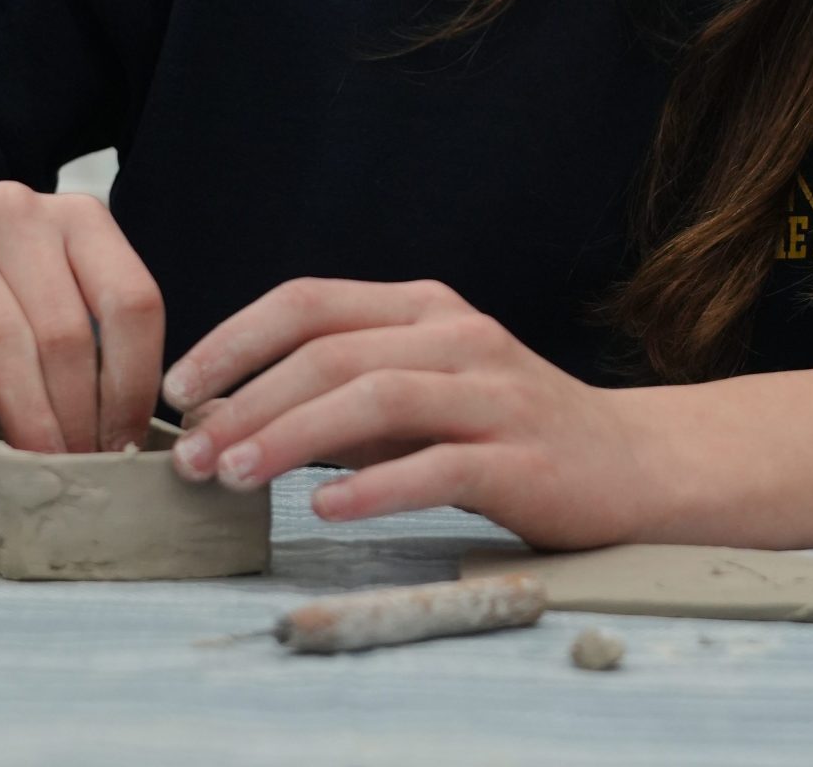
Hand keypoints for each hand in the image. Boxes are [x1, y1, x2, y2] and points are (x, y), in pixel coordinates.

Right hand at [0, 181, 163, 454]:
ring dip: (26, 412)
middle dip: (77, 413)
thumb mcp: (44, 287)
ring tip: (37, 464)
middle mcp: (18, 212)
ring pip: (1, 337)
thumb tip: (126, 433)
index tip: (126, 443)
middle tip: (77, 470)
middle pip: (65, 330)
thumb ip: (88, 332)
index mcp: (78, 217)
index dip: (134, 381)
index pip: (131, 302)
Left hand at [159, 279, 667, 549]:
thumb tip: (234, 418)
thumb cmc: (507, 430)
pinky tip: (326, 510)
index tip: (182, 386)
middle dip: (249, 401)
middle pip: (333, 351)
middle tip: (194, 456)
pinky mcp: (521, 457)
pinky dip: (375, 487)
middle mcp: (458, 337)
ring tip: (237, 476)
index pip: (312, 301)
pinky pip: (438, 465)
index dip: (236, 338)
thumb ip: (345, 395)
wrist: (631, 466)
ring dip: (293, 436)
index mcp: (425, 309)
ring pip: (376, 398)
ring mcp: (494, 393)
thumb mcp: (424, 392)